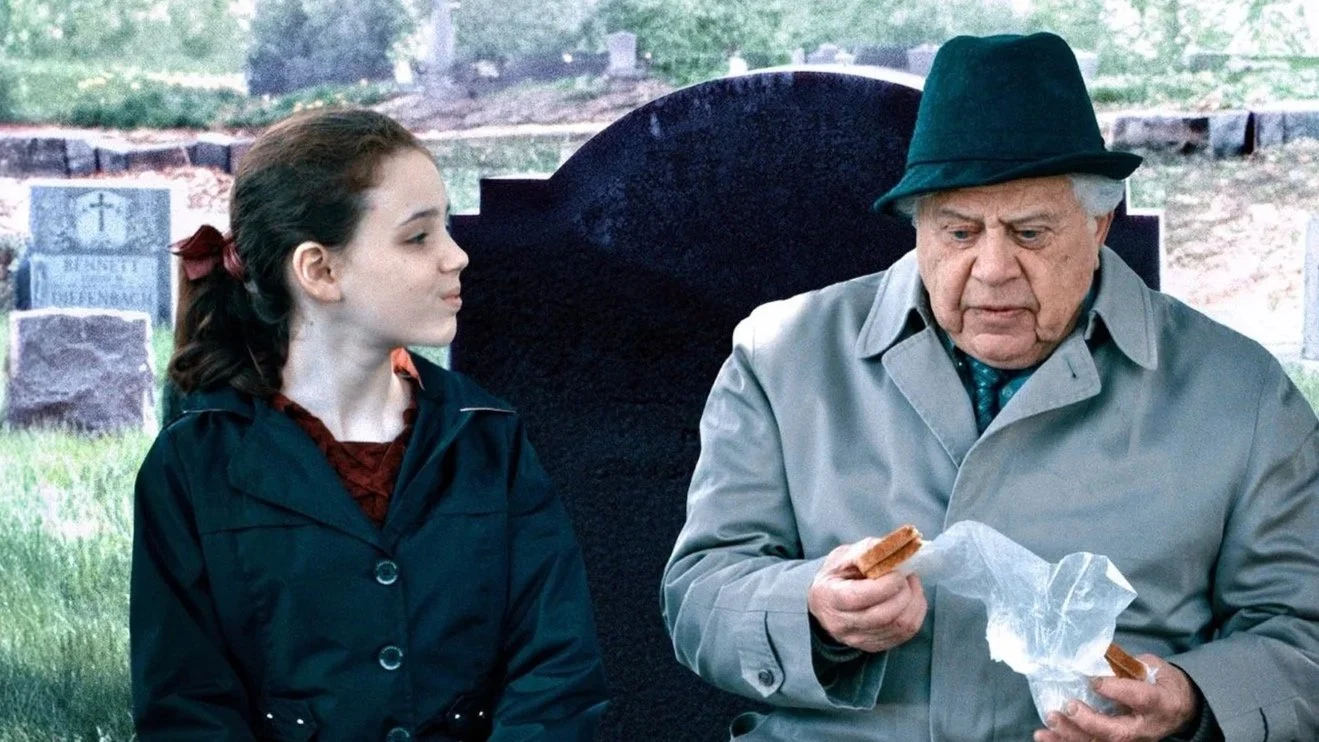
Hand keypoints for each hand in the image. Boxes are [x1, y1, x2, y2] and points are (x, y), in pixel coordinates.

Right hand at [807, 539, 926, 653]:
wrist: (826, 603)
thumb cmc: (836, 576)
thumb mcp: (844, 555)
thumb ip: (868, 550)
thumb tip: (896, 549)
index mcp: (829, 596)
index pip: (860, 597)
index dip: (886, 584)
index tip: (897, 571)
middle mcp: (842, 624)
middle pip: (884, 615)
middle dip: (904, 593)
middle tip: (906, 576)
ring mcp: (858, 640)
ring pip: (899, 626)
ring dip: (914, 602)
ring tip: (911, 585)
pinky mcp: (874, 646)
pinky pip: (905, 634)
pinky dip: (915, 614)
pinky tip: (912, 599)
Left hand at [1033, 655, 1199, 741]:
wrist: (1180, 708)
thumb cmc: (1162, 683)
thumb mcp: (1152, 668)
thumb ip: (1126, 665)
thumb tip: (1093, 657)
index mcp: (1158, 702)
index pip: (1139, 698)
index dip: (1116, 690)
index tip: (1093, 681)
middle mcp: (1144, 728)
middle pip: (1116, 732)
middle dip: (1089, 721)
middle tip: (1068, 706)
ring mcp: (1131, 740)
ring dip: (1070, 735)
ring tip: (1049, 722)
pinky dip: (1065, 741)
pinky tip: (1044, 736)